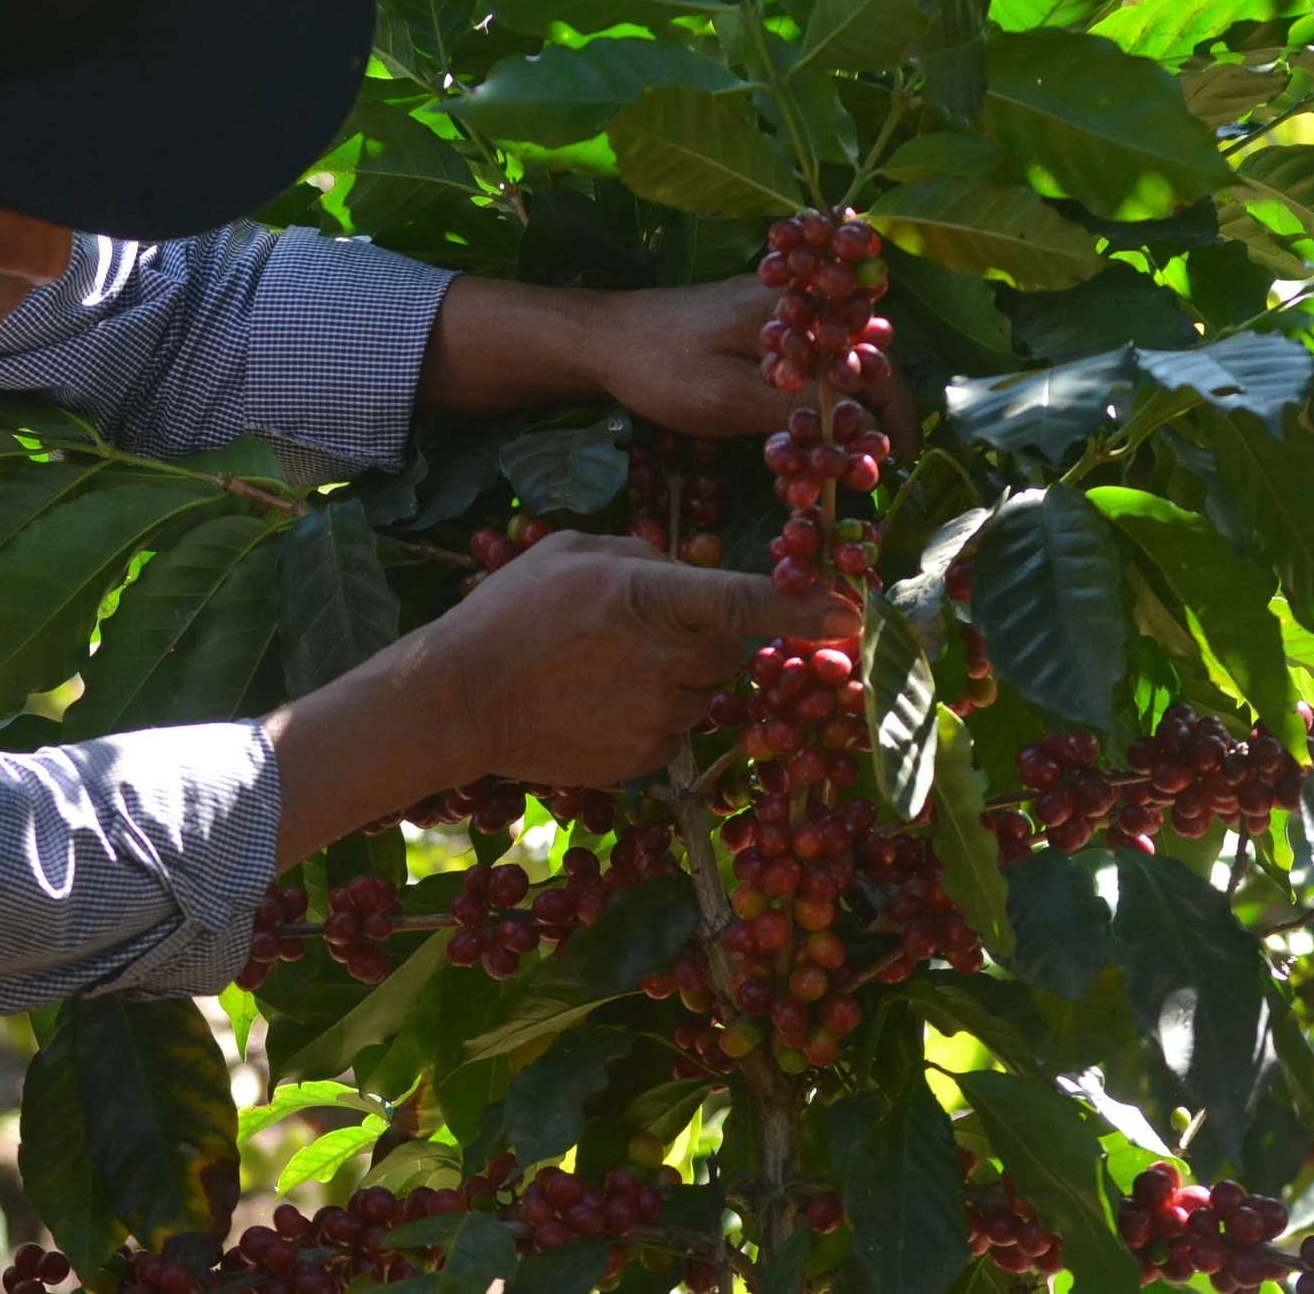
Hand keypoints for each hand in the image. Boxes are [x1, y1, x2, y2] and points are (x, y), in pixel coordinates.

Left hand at [419, 274, 920, 453]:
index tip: (900, 452)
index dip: (893, 407)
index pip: (870, 357)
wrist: (601, 337)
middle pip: (860, 350)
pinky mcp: (752, 319)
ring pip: (834, 350)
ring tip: (856, 444)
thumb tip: (855, 431)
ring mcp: (772, 306)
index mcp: (795, 312)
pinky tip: (816, 416)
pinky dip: (819, 383)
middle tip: (881, 456)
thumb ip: (793, 408)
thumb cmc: (660, 368)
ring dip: (850, 395)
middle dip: (879, 402)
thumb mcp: (727, 397)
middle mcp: (792, 299)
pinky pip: (805, 349)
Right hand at [420, 532, 857, 787]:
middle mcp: (669, 662)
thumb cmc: (510, 611)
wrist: (457, 699)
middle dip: (703, 638)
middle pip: (731, 649)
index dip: (810, 604)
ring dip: (675, 680)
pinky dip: (650, 717)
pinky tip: (596, 704)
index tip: (856, 608)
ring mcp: (661, 717)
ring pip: (704, 693)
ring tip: (603, 670)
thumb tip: (694, 572)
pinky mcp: (648, 760)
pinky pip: (675, 732)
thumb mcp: (575, 553)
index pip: (752, 600)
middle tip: (638, 630)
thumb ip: (646, 558)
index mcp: (653, 598)